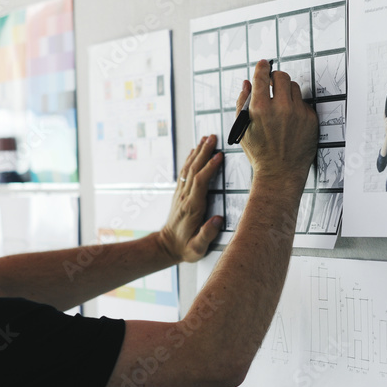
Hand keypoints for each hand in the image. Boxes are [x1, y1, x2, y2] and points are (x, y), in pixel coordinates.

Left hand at [156, 135, 222, 262]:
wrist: (167, 246)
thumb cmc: (185, 248)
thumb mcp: (197, 248)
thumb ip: (206, 234)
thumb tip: (217, 220)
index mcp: (192, 208)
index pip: (200, 183)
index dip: (209, 168)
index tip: (219, 156)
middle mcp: (185, 197)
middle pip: (194, 170)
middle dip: (204, 152)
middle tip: (213, 137)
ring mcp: (181, 194)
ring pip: (189, 168)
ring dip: (198, 152)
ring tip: (207, 138)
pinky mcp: (180, 193)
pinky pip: (185, 172)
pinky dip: (191, 159)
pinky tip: (195, 150)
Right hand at [234, 60, 317, 182]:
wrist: (280, 173)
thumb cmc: (259, 153)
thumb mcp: (242, 129)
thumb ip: (242, 102)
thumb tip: (247, 83)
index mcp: (260, 109)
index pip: (262, 76)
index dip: (262, 67)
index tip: (263, 64)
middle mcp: (281, 108)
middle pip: (282, 76)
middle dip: (276, 78)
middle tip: (273, 84)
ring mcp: (298, 113)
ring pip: (294, 88)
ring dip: (287, 92)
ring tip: (281, 106)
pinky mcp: (311, 119)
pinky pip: (303, 104)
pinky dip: (296, 108)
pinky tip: (290, 121)